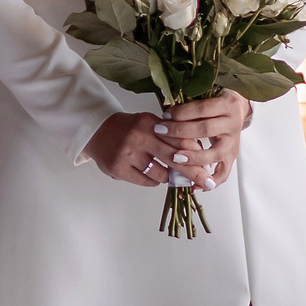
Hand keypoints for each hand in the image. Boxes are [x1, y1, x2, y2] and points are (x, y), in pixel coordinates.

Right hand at [83, 92, 250, 189]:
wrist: (97, 131)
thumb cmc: (130, 128)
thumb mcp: (150, 124)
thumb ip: (170, 135)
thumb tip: (197, 152)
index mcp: (149, 122)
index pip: (178, 138)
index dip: (195, 153)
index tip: (208, 164)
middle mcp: (139, 137)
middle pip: (173, 158)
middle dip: (193, 172)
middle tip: (207, 182)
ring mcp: (127, 154)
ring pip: (160, 174)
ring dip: (169, 177)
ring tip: (171, 175)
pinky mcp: (119, 169)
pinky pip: (147, 182)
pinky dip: (154, 181)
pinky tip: (152, 175)